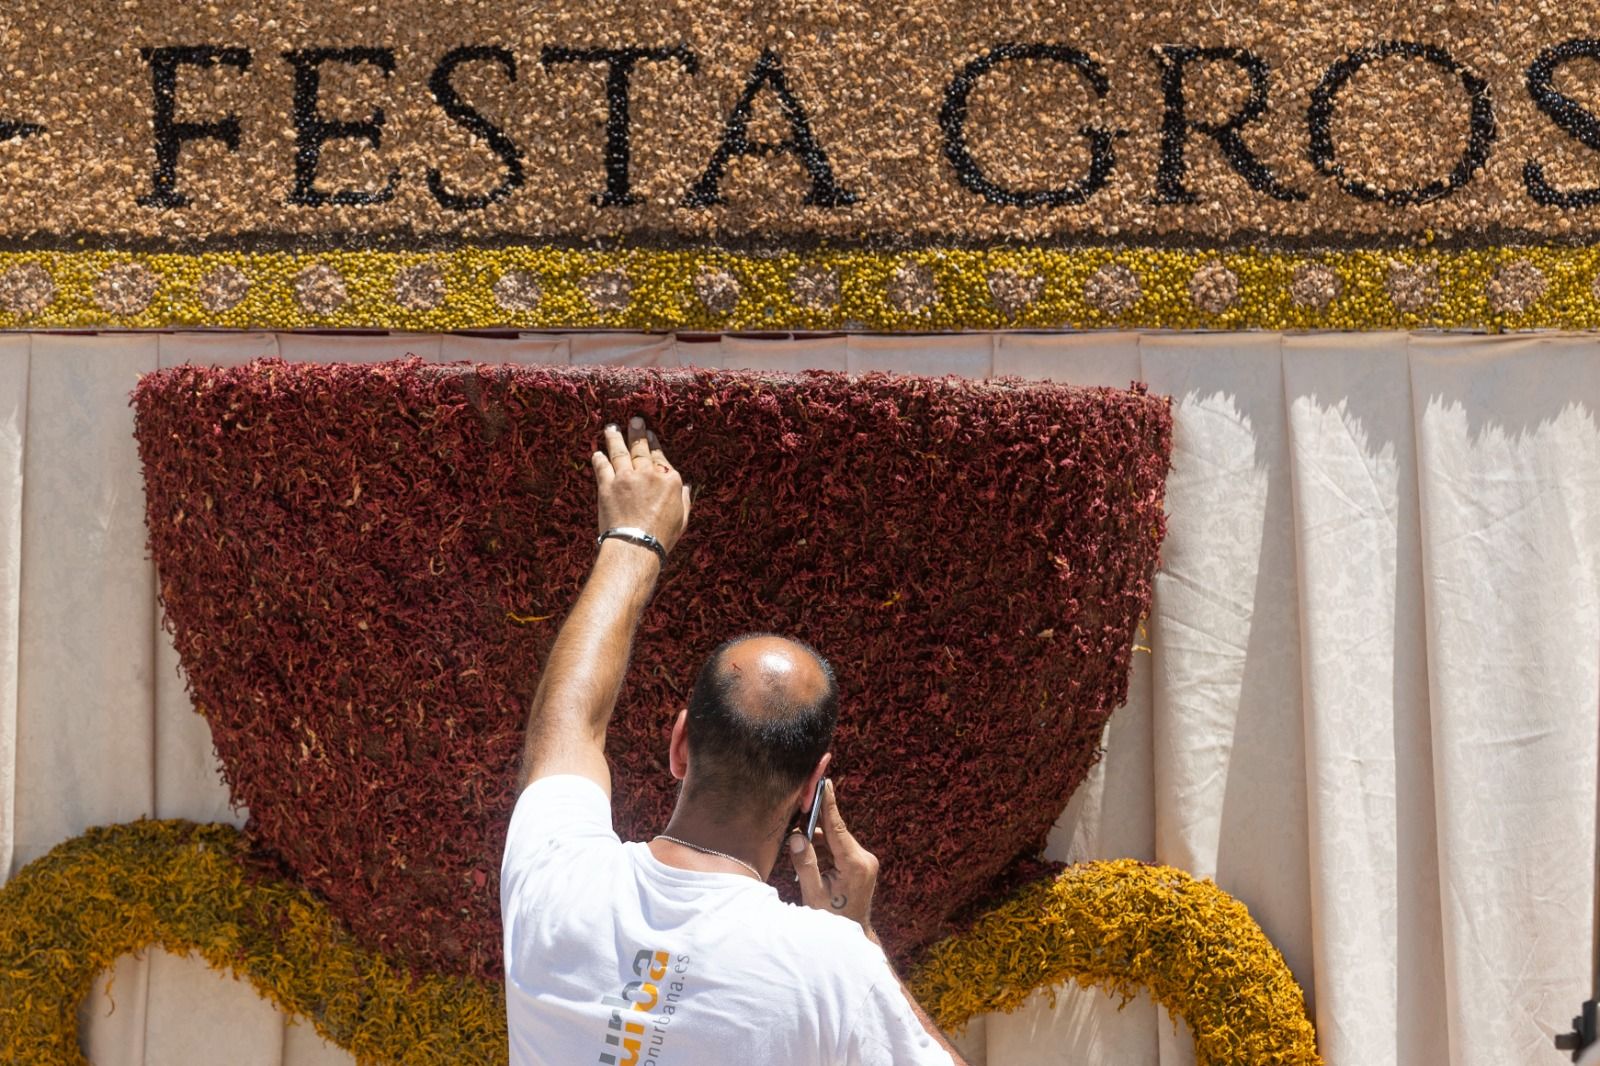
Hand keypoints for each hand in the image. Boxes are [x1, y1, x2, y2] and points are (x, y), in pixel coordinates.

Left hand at [592, 416, 689, 554]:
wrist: (636, 545)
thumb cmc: (662, 537)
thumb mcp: (682, 518)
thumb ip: (684, 499)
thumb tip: (685, 487)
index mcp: (669, 480)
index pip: (660, 456)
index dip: (654, 444)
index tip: (650, 434)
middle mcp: (648, 474)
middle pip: (641, 448)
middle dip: (637, 432)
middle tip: (634, 420)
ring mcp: (626, 477)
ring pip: (620, 451)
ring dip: (615, 437)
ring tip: (612, 428)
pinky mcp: (607, 485)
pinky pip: (602, 466)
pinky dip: (599, 458)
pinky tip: (597, 453)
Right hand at [789, 780, 878, 935]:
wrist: (852, 934)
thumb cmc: (831, 919)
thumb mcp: (814, 894)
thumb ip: (806, 864)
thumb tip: (797, 837)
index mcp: (855, 864)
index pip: (838, 828)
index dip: (829, 804)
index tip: (825, 782)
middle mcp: (864, 859)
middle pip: (836, 831)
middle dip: (816, 821)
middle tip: (799, 805)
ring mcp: (865, 861)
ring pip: (836, 839)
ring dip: (818, 836)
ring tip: (797, 832)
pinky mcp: (861, 864)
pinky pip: (839, 848)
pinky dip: (824, 846)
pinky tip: (807, 846)